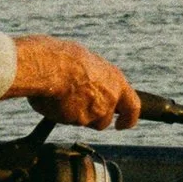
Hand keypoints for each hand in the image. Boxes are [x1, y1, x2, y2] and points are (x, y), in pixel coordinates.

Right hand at [4, 35, 140, 130]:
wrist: (49, 65)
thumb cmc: (64, 57)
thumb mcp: (87, 61)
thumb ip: (95, 77)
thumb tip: (90, 82)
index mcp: (115, 80)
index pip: (133, 107)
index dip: (129, 118)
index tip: (122, 124)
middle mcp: (109, 98)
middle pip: (105, 119)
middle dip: (94, 118)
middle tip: (79, 106)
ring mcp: (95, 111)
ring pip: (87, 122)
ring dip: (77, 116)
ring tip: (62, 98)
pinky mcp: (79, 120)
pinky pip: (70, 121)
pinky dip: (63, 115)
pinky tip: (55, 101)